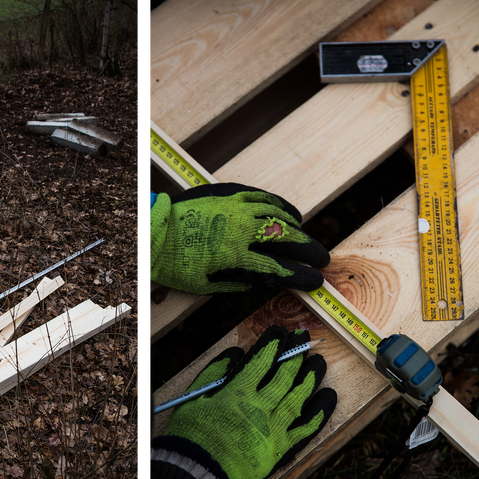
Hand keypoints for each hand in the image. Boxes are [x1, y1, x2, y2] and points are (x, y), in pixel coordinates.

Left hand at [148, 183, 328, 293]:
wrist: (156, 232)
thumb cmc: (179, 264)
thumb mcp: (208, 285)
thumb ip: (241, 282)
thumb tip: (267, 280)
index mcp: (236, 257)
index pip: (280, 269)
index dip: (302, 277)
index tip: (315, 282)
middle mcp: (242, 230)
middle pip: (288, 239)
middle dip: (310, 251)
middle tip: (322, 259)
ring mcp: (238, 208)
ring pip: (280, 216)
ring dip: (298, 229)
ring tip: (305, 238)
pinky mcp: (232, 193)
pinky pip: (265, 198)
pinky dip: (282, 207)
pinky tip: (290, 214)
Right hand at [162, 326, 336, 478]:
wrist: (199, 475)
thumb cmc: (191, 437)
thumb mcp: (194, 399)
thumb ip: (214, 374)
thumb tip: (234, 355)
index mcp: (238, 394)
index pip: (261, 363)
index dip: (272, 345)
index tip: (281, 334)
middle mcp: (260, 408)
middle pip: (283, 377)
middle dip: (294, 355)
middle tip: (303, 340)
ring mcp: (273, 430)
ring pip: (298, 399)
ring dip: (310, 379)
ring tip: (319, 363)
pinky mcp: (279, 450)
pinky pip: (304, 431)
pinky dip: (317, 414)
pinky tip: (327, 399)